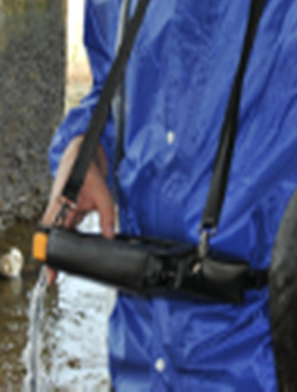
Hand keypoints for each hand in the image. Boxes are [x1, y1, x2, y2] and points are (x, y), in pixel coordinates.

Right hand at [40, 135, 115, 283]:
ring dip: (71, 245)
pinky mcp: (72, 209)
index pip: (51, 241)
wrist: (83, 153)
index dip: (51, 260)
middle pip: (56, 241)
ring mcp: (64, 211)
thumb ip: (108, 216)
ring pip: (66, 234)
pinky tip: (87, 241)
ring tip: (76, 261)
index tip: (52, 277)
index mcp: (59, 210)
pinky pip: (73, 226)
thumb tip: (111, 236)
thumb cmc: (86, 171)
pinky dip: (78, 234)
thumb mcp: (102, 194)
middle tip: (64, 274)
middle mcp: (58, 213)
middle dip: (60, 256)